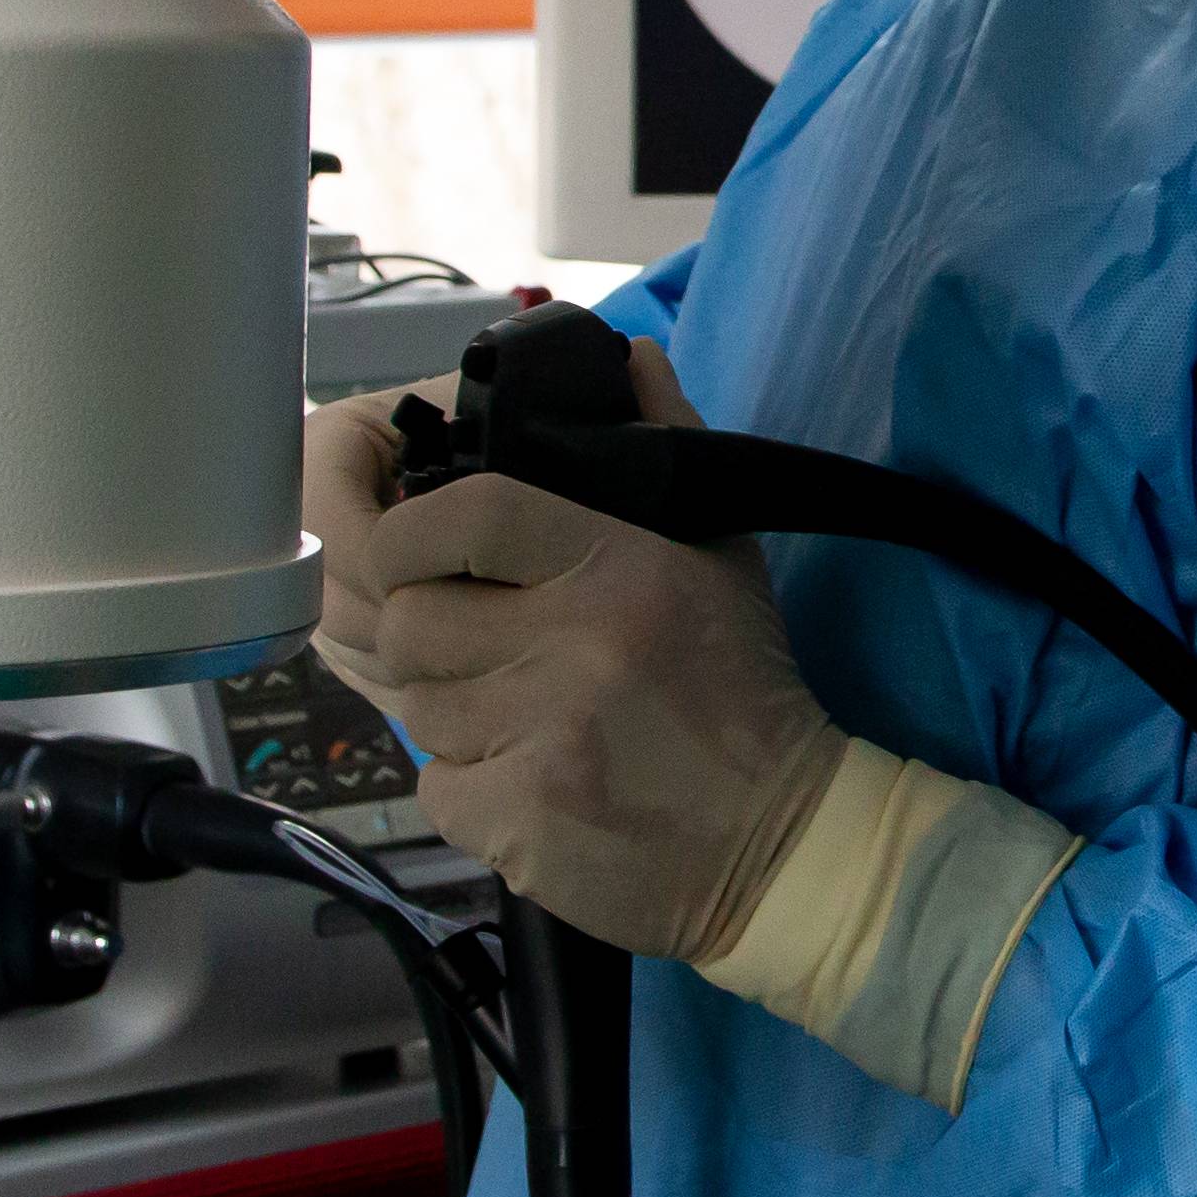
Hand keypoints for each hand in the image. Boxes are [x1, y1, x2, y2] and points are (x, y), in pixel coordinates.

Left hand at [316, 341, 849, 963]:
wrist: (786, 840)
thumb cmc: (742, 688)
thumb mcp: (719, 551)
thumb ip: (668, 444)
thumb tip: (631, 356)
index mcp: (616, 564)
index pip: (460, 515)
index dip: (410, 532)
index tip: (418, 555)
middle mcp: (575, 645)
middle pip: (410, 621)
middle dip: (427, 636)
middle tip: (482, 652)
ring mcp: (545, 740)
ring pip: (417, 709)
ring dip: (455, 715)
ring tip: (525, 720)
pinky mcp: (523, 824)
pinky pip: (435, 788)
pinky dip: (467, 790)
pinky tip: (530, 782)